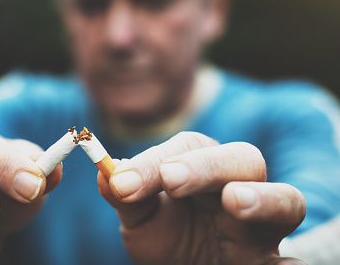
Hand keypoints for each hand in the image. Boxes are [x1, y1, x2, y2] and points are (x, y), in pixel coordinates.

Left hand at [98, 132, 306, 264]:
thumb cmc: (168, 238)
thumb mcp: (142, 218)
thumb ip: (127, 196)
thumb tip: (107, 174)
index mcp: (205, 170)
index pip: (189, 148)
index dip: (155, 160)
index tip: (123, 181)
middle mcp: (239, 190)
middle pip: (243, 159)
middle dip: (207, 166)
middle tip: (172, 179)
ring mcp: (260, 228)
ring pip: (286, 200)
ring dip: (263, 198)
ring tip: (235, 201)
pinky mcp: (270, 264)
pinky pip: (293, 262)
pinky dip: (290, 264)